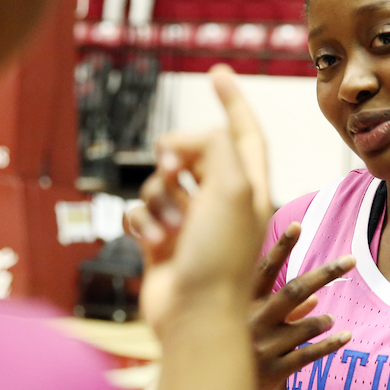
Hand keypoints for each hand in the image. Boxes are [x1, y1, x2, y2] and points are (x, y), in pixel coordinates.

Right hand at [126, 65, 270, 331]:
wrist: (195, 317)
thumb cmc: (221, 257)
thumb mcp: (232, 187)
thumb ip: (215, 145)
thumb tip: (181, 144)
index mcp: (249, 186)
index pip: (243, 131)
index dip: (232, 99)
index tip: (217, 72)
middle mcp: (221, 202)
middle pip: (191, 153)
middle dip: (175, 156)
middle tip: (174, 169)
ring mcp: (190, 223)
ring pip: (159, 182)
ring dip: (157, 198)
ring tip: (169, 228)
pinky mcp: (162, 243)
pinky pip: (140, 212)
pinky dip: (142, 222)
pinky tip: (152, 241)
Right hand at [249, 227, 353, 389]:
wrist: (211, 389)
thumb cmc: (233, 347)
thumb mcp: (247, 322)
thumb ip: (282, 310)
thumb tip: (316, 297)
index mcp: (241, 304)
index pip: (264, 269)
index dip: (281, 247)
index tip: (298, 225)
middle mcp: (253, 321)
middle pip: (294, 291)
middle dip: (324, 274)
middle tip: (351, 259)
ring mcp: (264, 346)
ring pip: (304, 327)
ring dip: (323, 321)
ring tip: (331, 319)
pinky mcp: (274, 371)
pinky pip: (308, 355)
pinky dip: (330, 345)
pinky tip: (347, 337)